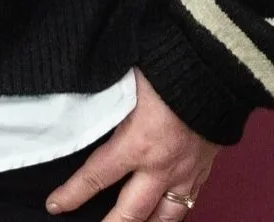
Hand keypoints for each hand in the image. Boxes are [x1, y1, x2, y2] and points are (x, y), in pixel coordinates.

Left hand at [47, 70, 218, 220]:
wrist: (218, 67)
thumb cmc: (171, 66)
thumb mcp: (127, 80)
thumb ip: (106, 99)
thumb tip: (82, 97)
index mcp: (137, 144)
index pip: (95, 178)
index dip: (71, 195)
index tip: (55, 205)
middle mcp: (161, 167)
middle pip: (131, 213)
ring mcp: (187, 172)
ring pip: (165, 217)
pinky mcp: (206, 168)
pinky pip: (190, 202)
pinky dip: (175, 212)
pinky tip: (165, 214)